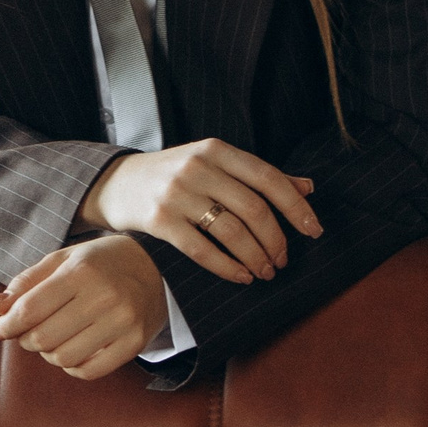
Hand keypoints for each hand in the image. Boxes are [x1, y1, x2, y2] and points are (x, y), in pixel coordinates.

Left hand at [0, 235, 168, 381]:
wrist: (154, 267)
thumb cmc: (99, 262)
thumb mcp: (61, 260)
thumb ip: (26, 283)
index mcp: (81, 271)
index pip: (30, 309)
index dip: (8, 324)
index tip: (2, 328)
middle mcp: (105, 296)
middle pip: (44, 338)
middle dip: (26, 339)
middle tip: (28, 332)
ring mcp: (123, 322)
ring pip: (64, 358)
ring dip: (48, 354)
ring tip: (52, 339)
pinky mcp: (134, 343)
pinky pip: (89, 371)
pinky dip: (72, 366)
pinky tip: (73, 350)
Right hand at [79, 139, 321, 285]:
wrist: (114, 183)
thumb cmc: (172, 174)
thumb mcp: (212, 163)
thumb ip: (257, 175)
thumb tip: (308, 187)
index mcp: (216, 150)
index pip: (268, 177)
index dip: (295, 206)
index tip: (313, 230)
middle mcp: (197, 167)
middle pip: (253, 208)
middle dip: (276, 240)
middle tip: (283, 260)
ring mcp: (176, 194)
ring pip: (231, 231)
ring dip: (255, 257)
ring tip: (265, 272)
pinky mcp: (159, 220)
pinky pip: (202, 250)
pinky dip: (228, 268)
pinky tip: (241, 276)